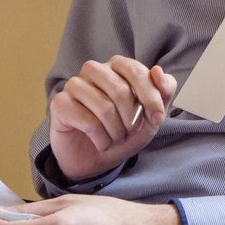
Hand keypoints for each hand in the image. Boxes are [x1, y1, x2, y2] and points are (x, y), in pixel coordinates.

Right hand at [49, 56, 176, 180]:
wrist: (98, 158)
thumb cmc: (126, 131)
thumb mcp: (153, 114)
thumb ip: (163, 91)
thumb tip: (157, 70)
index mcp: (117, 66)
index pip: (136, 71)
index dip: (150, 97)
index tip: (156, 118)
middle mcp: (94, 70)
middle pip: (120, 90)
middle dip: (132, 118)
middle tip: (130, 131)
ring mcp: (74, 85)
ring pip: (104, 107)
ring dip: (116, 131)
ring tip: (115, 138)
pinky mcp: (60, 103)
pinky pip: (88, 122)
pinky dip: (101, 139)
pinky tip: (101, 143)